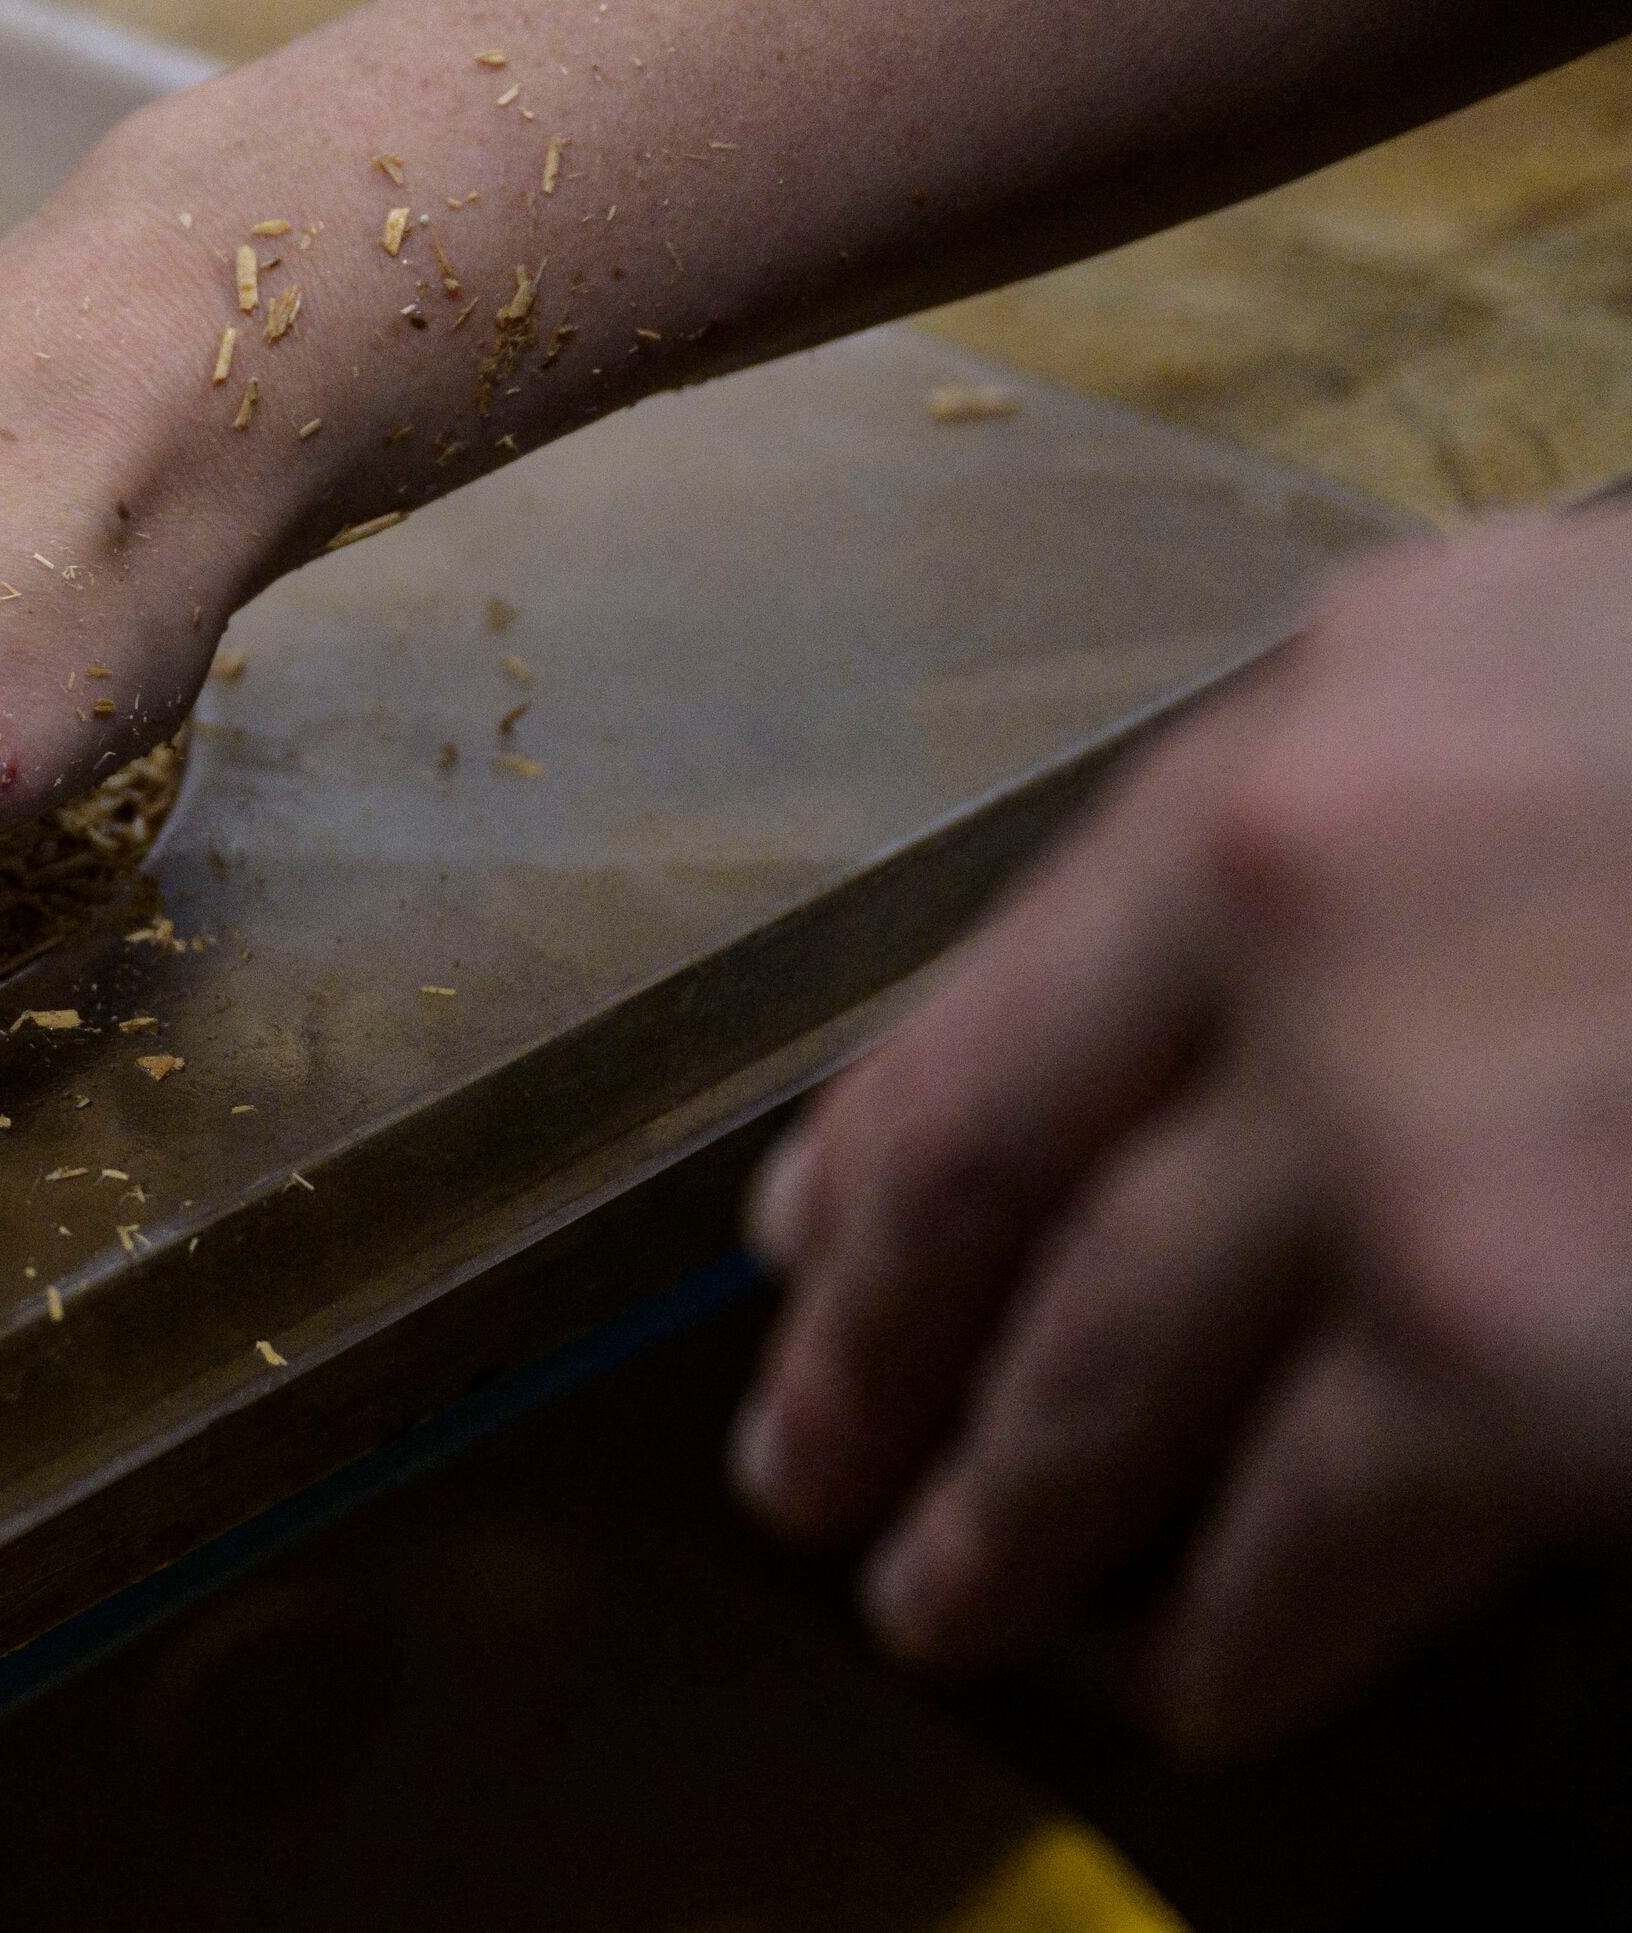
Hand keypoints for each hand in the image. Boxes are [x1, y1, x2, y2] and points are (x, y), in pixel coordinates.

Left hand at [734, 508, 1631, 1752]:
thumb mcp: (1555, 680)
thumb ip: (1363, 841)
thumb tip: (1178, 1042)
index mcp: (1295, 761)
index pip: (988, 1006)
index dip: (868, 1171)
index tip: (797, 1268)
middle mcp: (1289, 935)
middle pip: (986, 1206)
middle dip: (877, 1368)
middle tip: (807, 1480)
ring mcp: (1399, 1159)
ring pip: (1106, 1390)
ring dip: (1014, 1519)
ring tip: (957, 1601)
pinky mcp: (1516, 1365)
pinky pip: (1316, 1539)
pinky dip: (1239, 1624)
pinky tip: (1207, 1672)